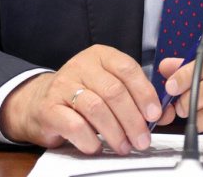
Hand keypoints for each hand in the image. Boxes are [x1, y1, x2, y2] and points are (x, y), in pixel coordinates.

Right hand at [0, 45, 170, 154]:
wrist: (39, 102)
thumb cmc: (82, 95)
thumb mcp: (109, 89)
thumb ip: (137, 99)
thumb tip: (164, 114)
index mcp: (100, 56)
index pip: (127, 69)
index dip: (144, 93)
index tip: (154, 115)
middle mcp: (81, 65)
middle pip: (113, 91)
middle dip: (132, 119)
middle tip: (142, 140)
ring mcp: (63, 85)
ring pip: (96, 108)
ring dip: (114, 132)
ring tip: (123, 147)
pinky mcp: (49, 107)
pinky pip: (74, 125)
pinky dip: (90, 139)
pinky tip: (97, 146)